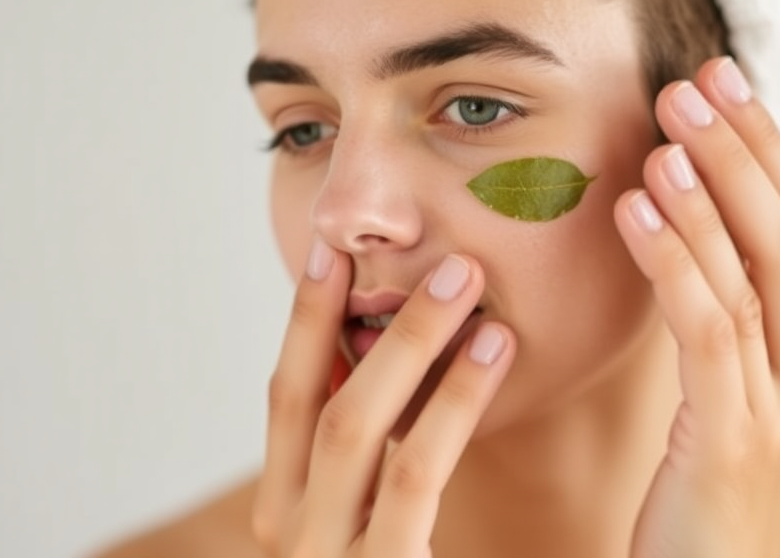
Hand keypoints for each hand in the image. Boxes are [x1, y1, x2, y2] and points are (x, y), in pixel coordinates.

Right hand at [251, 250, 514, 557]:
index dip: (305, 321)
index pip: (287, 399)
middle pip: (316, 400)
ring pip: (356, 424)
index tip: (332, 253)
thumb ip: (368, 466)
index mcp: (285, 509)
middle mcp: (291, 532)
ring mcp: (328, 557)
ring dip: (412, 340)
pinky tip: (494, 352)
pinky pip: (413, 472)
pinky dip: (452, 402)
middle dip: (363, 315)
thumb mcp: (370, 524)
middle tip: (434, 257)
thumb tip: (392, 368)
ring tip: (467, 280)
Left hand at [614, 57, 779, 557]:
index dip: (768, 153)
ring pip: (757, 272)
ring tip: (661, 134)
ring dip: (708, 192)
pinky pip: (709, 328)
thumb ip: (733, 332)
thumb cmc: (712, 504)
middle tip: (691, 87)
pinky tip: (637, 210)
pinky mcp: (737, 439)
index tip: (723, 91)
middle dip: (743, 151)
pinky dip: (676, 260)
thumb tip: (692, 244)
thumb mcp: (737, 406)